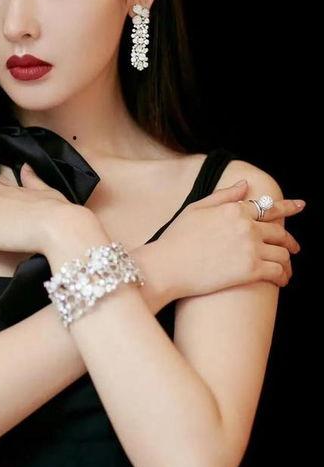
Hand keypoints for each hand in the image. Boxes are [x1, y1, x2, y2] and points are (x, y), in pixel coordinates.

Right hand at [133, 180, 304, 304]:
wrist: (167, 266)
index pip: (268, 207)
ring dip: (287, 262)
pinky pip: (278, 272)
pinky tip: (281, 281)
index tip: (300, 206)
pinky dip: (283, 277)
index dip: (287, 207)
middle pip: (279, 232)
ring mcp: (250, 248)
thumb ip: (223, 196)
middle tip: (294, 247)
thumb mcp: (196, 209)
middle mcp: (246, 226)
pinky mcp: (251, 270)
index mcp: (233, 209)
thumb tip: (245, 185)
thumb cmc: (176, 238)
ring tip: (286, 269)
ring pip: (282, 253)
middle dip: (289, 241)